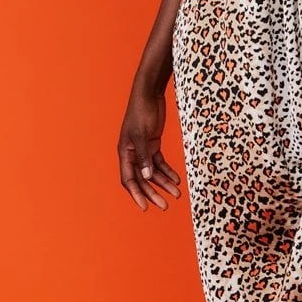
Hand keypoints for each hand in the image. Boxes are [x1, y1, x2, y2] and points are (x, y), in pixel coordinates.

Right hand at [118, 85, 181, 211]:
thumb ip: (144, 156)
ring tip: (177, 194)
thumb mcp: (142, 134)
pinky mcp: (153, 144)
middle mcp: (132, 154)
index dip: (137, 194)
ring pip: (153, 173)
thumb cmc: (141, 111)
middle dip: (153, 193)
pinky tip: (176, 180)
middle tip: (165, 205)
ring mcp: (143, 150)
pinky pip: (160, 163)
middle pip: (142, 179)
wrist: (149, 94)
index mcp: (125, 152)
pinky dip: (168, 172)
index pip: (128, 179)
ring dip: (164, 184)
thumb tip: (146, 177)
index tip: (146, 207)